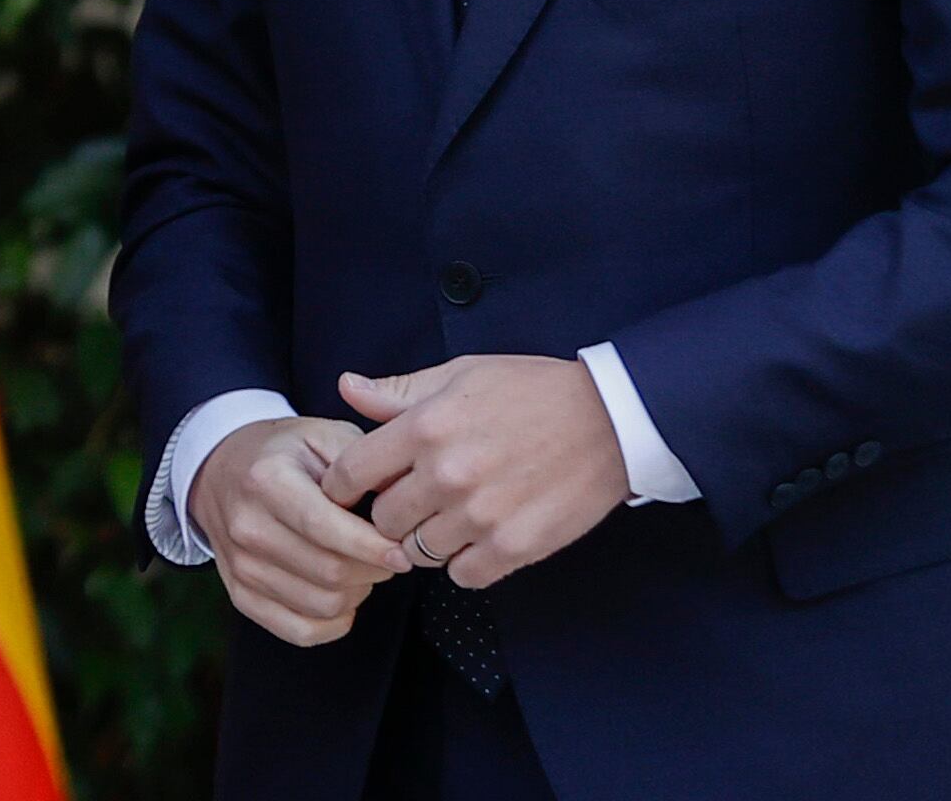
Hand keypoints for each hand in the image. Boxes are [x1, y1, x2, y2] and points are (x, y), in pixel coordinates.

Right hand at [186, 415, 413, 646]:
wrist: (220, 470)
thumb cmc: (282, 454)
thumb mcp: (321, 434)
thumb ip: (361, 462)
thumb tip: (399, 499)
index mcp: (267, 480)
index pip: (324, 527)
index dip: (370, 547)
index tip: (401, 553)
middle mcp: (248, 526)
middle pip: (330, 572)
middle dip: (373, 569)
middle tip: (386, 554)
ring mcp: (241, 566)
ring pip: (322, 605)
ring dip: (357, 592)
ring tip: (360, 567)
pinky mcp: (242, 595)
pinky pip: (300, 631)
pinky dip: (334, 623)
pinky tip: (342, 596)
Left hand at [318, 356, 628, 588]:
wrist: (608, 420)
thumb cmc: (531, 391)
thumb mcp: (460, 375)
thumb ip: (398, 392)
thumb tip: (346, 388)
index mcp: (425, 427)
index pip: (351, 473)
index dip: (343, 485)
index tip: (352, 490)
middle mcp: (446, 474)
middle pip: (382, 520)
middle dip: (390, 512)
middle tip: (412, 501)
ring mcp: (480, 515)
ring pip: (418, 552)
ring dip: (427, 539)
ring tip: (450, 518)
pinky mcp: (514, 546)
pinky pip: (462, 575)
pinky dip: (465, 563)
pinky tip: (479, 538)